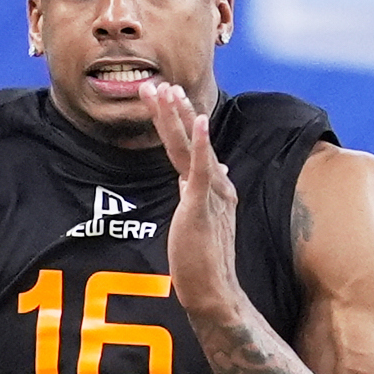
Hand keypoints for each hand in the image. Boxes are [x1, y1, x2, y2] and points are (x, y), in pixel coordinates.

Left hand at [145, 79, 237, 309]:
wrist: (212, 290)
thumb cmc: (201, 260)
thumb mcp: (195, 220)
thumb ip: (195, 197)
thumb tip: (188, 181)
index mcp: (214, 187)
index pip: (192, 148)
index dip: (178, 121)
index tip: (166, 97)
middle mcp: (216, 185)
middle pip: (190, 140)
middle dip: (173, 110)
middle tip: (158, 83)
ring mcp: (210, 194)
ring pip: (190, 148)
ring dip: (179, 117)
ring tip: (168, 90)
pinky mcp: (202, 206)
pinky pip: (202, 170)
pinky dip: (201, 144)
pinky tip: (199, 121)